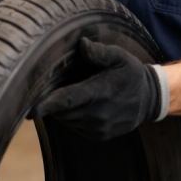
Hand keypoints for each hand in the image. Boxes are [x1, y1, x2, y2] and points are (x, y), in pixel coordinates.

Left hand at [28, 38, 160, 140]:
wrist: (149, 99)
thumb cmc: (130, 73)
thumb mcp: (119, 57)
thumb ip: (99, 53)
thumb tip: (82, 44)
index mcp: (100, 92)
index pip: (68, 100)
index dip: (48, 105)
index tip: (30, 110)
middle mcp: (99, 114)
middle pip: (63, 111)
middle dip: (53, 101)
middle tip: (51, 86)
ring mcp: (99, 127)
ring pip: (67, 119)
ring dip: (63, 109)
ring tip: (71, 93)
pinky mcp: (99, 135)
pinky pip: (76, 126)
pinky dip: (72, 117)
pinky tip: (80, 104)